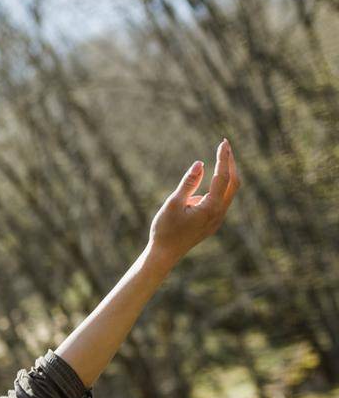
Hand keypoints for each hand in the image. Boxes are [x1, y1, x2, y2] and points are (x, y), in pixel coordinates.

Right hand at [147, 138, 240, 267]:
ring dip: (226, 174)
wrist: (164, 255)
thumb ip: (188, 183)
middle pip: (233, 183)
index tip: (223, 142)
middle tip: (225, 146)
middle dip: (230, 163)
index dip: (224, 158)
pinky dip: (219, 186)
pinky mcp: (212, 222)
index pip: (223, 177)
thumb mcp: (173, 203)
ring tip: (220, 159)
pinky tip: (207, 184)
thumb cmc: (165, 229)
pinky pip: (221, 200)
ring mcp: (217, 219)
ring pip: (229, 192)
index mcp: (211, 207)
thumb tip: (200, 163)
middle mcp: (219, 213)